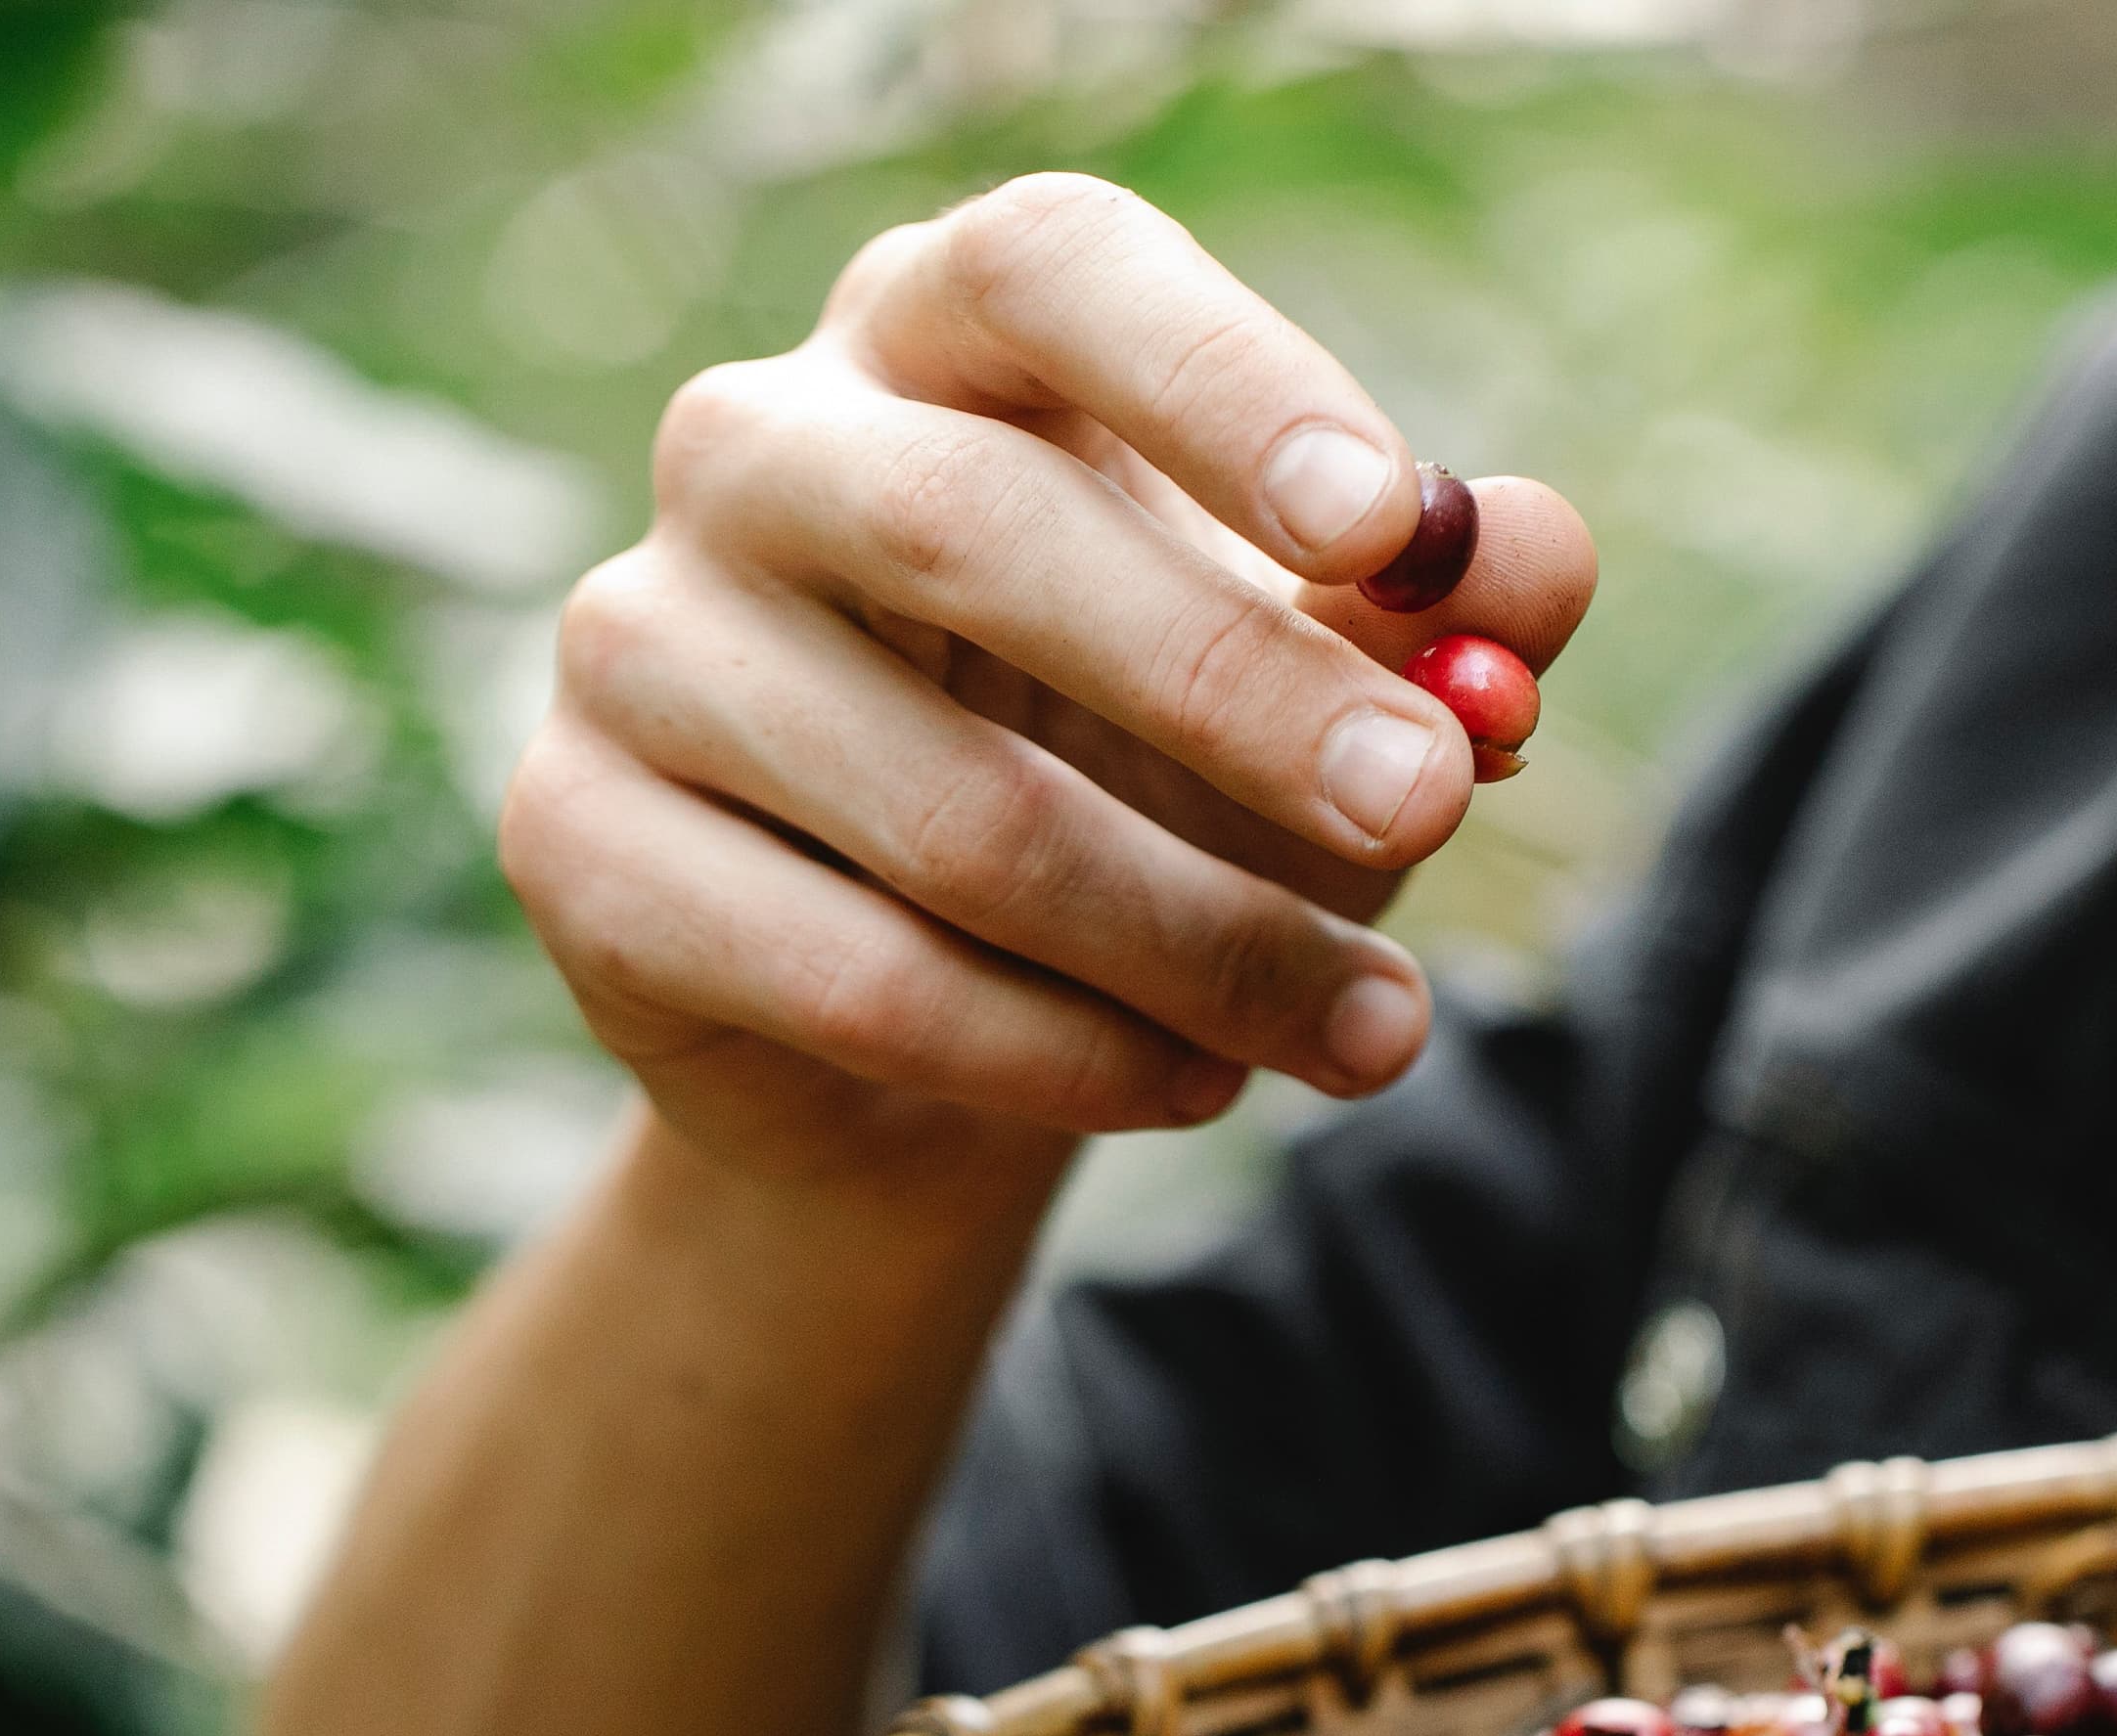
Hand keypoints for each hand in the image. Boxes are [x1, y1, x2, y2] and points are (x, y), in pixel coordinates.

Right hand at [501, 174, 1596, 1209]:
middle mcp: (756, 446)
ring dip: (1200, 944)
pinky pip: (856, 974)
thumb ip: (1431, 613)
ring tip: (1374, 1030)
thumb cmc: (1147, 784)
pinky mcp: (580, 842)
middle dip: (1241, 693)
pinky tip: (1193, 1085)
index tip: (1387, 522)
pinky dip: (1062, 1058)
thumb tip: (1535, 562)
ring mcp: (639, 640)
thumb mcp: (1315, 687)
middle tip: (1430, 810)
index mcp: (939, 335)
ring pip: (949, 811)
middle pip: (981, 529)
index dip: (1219, 378)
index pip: (1050, 270)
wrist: (931, 1036)